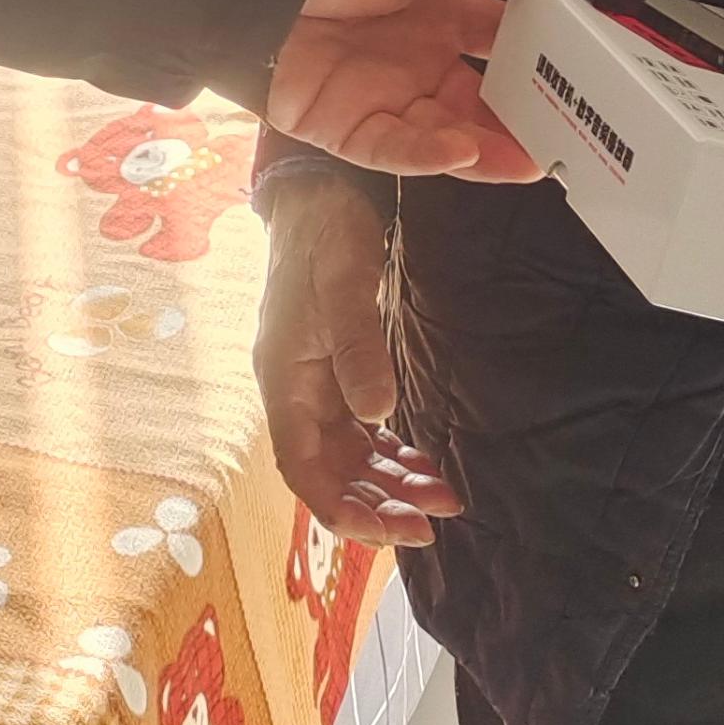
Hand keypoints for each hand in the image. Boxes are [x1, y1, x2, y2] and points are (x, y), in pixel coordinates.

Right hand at [257, 171, 458, 549]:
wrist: (319, 194)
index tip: (390, 530)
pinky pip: (363, 433)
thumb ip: (358, 350)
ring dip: (391, 484)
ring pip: (350, 458)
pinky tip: (424, 465)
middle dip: (378, 506)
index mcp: (283, 379)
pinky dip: (393, 455)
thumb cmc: (322, 234)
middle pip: (330, 472)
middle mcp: (296, 391)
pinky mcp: (338, 374)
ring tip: (441, 498)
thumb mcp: (342, 285)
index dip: (341, 508)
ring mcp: (317, 385)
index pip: (302, 467)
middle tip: (431, 522)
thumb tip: (377, 414)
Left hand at [265, 0, 553, 178]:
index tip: (583, 75)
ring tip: (530, 161)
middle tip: (567, 138)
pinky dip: (430, 156)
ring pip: (450, 137)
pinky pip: (397, 151)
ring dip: (489, 151)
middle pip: (483, 103)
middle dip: (523, 122)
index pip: (503, 46)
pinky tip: (461, 151)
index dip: (539, 61)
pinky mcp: (350, 132)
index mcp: (441, 19)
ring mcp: (388, 102)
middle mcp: (421, 66)